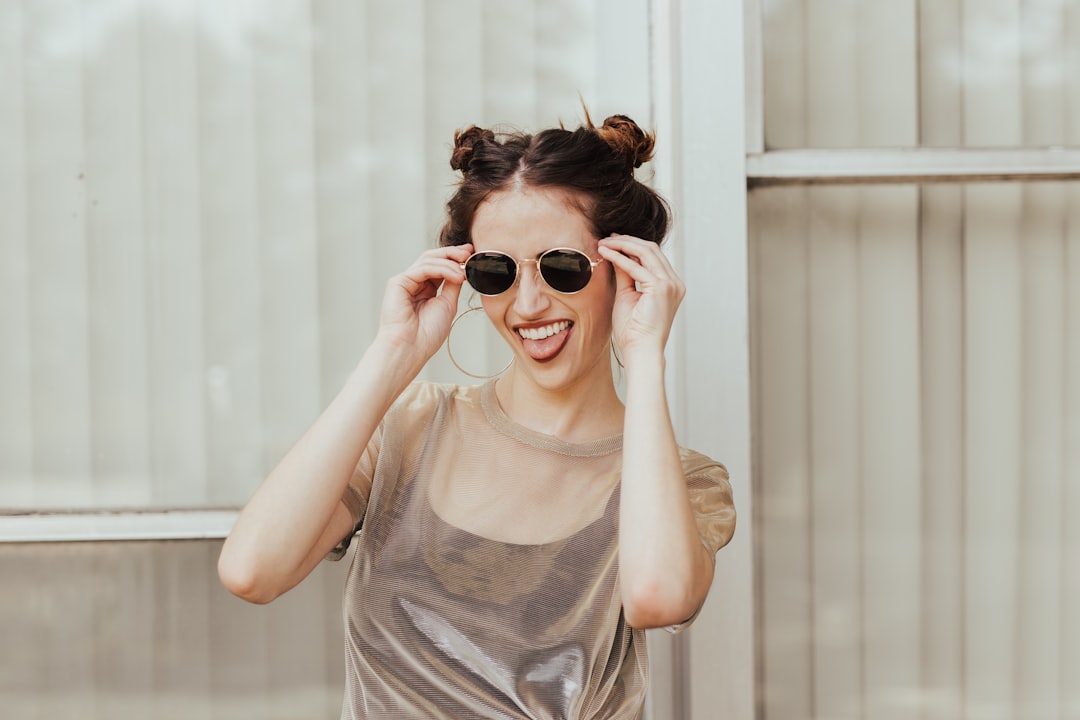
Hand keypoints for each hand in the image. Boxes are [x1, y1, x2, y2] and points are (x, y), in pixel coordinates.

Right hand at [376, 244, 472, 363]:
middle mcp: (413, 283)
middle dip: (452, 253)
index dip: (455, 258)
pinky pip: (423, 268)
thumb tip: (462, 268)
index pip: (440, 266)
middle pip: (432, 258)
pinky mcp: (398, 282)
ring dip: (450, 261)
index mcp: (424, 290)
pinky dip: (442, 269)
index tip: (472, 254)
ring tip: (465, 269)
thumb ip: (452, 284)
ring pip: (428, 260)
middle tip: (470, 252)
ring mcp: (405, 282)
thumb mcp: (447, 304)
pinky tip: (456, 276)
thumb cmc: (427, 334)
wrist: (411, 349)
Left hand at [597, 235, 684, 360]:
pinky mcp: (661, 288)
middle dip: (627, 240)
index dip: (632, 245)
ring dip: (622, 245)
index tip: (613, 240)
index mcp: (670, 285)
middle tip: (607, 237)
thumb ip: (625, 275)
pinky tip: (605, 253)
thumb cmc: (634, 331)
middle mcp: (674, 283)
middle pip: (651, 249)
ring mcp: (670, 284)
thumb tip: (616, 255)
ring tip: (604, 243)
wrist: (641, 350)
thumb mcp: (628, 296)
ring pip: (646, 252)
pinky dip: (619, 257)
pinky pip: (636, 266)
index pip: (653, 256)